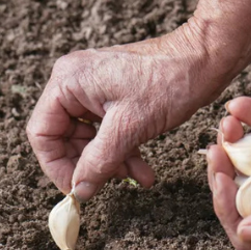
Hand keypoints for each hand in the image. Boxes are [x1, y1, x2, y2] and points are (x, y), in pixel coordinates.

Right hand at [27, 23, 225, 200]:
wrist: (207, 58)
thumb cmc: (170, 82)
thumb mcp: (129, 128)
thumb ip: (98, 161)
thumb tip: (79, 190)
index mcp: (68, 82)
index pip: (43, 133)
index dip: (57, 166)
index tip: (77, 189)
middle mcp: (76, 81)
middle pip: (66, 137)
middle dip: (91, 164)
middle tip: (114, 182)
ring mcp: (97, 87)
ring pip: (91, 137)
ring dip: (112, 161)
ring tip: (138, 178)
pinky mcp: (118, 94)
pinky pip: (110, 129)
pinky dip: (124, 150)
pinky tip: (143, 170)